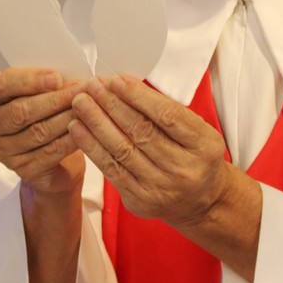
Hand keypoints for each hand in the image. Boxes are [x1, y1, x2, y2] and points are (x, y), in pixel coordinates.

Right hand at [0, 67, 84, 194]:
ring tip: (87, 106)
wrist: (52, 158)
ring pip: (38, 131)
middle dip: (54, 99)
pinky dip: (70, 138)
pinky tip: (85, 128)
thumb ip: (45, 83)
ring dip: (66, 117)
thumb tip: (70, 76)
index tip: (57, 77)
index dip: (29, 80)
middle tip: (81, 90)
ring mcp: (4, 152)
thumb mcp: (38, 93)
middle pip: (20, 111)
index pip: (0, 85)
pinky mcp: (24, 170)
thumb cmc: (43, 115)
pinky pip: (51, 152)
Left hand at [67, 76, 232, 226]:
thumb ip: (166, 110)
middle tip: (92, 86)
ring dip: (97, 123)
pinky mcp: (140, 200)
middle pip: (141, 132)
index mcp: (204, 145)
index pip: (168, 116)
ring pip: (122, 150)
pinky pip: (111, 170)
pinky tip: (78, 129)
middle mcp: (184, 169)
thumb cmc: (195, 155)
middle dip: (112, 105)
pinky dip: (92, 147)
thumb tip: (124, 85)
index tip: (116, 80)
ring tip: (80, 103)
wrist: (201, 201)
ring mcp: (161, 188)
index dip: (139, 97)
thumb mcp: (196, 130)